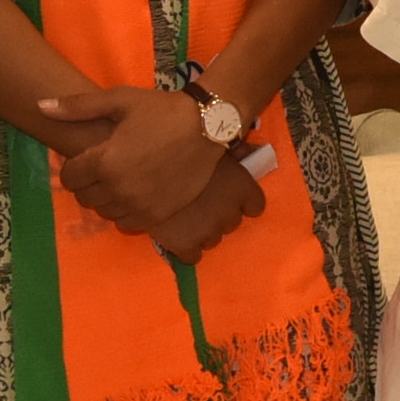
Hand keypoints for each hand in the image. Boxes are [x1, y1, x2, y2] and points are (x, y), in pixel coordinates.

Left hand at [34, 85, 218, 232]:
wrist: (207, 126)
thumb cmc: (161, 110)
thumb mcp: (118, 100)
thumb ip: (77, 107)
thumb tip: (40, 105)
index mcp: (104, 162)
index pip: (70, 178)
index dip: (75, 167)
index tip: (87, 159)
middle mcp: (118, 189)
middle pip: (86, 198)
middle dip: (89, 183)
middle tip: (105, 168)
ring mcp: (139, 206)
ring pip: (105, 213)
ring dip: (107, 199)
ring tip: (121, 179)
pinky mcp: (157, 216)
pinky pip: (127, 224)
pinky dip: (126, 212)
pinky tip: (135, 194)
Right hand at [147, 157, 269, 263]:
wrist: (144, 164)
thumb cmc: (181, 147)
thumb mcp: (213, 144)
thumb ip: (237, 151)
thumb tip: (254, 153)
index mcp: (241, 186)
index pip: (255, 205)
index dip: (241, 200)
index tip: (226, 194)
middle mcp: (230, 212)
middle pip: (231, 222)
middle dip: (217, 214)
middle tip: (199, 202)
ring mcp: (208, 231)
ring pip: (212, 239)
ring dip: (201, 230)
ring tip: (184, 216)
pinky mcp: (185, 245)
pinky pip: (192, 256)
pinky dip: (184, 247)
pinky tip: (174, 232)